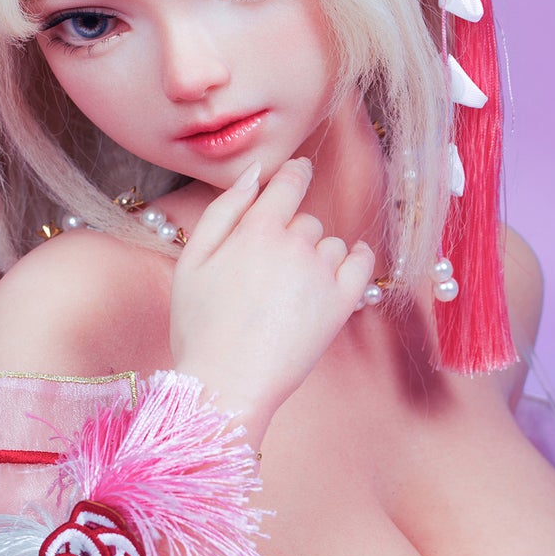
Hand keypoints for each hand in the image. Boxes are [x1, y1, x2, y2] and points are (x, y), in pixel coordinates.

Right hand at [169, 158, 375, 444]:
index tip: (299, 172)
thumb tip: (255, 173)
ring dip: (317, 255)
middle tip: (269, 272)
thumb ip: (223, 210)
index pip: (288, 181)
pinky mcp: (340, 304)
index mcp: (257, 228)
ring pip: (330, 244)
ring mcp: (321, 274)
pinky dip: (357, 258)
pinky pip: (362, 264)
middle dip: (292, 236)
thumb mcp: (192, 260)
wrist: (227, 383)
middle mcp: (295, 244)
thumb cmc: (200, 326)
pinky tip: (349, 262)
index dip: (295, 173)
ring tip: (291, 289)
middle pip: (306, 221)